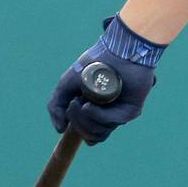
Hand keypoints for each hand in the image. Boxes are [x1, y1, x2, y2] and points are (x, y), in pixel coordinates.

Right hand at [47, 15, 165, 144]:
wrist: (117, 50)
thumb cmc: (94, 64)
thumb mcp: (66, 85)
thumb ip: (56, 106)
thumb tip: (60, 129)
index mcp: (98, 110)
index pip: (87, 134)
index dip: (75, 128)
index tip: (69, 109)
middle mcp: (110, 114)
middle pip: (90, 136)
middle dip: (76, 123)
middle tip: (74, 103)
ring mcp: (121, 113)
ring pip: (98, 134)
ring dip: (83, 121)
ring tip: (81, 102)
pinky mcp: (131, 110)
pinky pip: (110, 123)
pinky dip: (95, 116)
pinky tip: (88, 106)